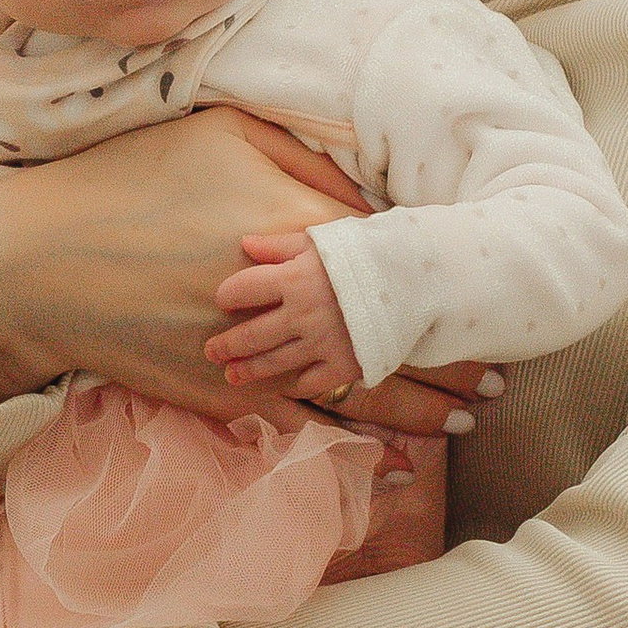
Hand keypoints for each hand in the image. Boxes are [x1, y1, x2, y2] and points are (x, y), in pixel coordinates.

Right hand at [0, 104, 489, 438]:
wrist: (43, 262)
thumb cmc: (132, 180)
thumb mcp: (223, 135)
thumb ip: (305, 156)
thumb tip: (370, 190)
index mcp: (294, 228)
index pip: (395, 261)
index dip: (446, 284)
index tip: (490, 296)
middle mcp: (288, 301)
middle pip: (391, 337)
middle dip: (451, 361)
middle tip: (500, 375)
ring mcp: (258, 354)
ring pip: (359, 392)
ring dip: (418, 410)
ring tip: (465, 418)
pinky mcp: (225, 395)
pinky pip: (306, 428)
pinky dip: (354, 450)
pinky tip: (395, 466)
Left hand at [209, 231, 364, 404]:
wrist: (416, 279)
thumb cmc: (365, 254)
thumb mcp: (321, 241)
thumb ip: (280, 245)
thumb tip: (245, 244)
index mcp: (294, 278)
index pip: (243, 289)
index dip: (228, 295)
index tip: (224, 300)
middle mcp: (302, 315)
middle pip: (251, 335)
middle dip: (227, 345)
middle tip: (211, 352)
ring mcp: (322, 344)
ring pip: (274, 363)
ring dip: (249, 370)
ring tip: (232, 375)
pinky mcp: (344, 366)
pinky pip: (310, 384)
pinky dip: (295, 387)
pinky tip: (283, 386)